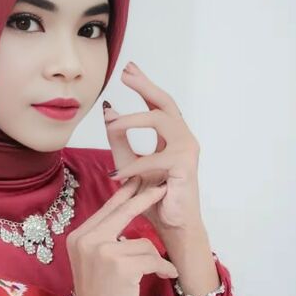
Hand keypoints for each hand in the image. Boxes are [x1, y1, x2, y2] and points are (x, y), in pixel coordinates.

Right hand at [66, 179, 178, 295]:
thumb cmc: (99, 294)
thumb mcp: (94, 259)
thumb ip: (105, 236)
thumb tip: (126, 209)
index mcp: (79, 236)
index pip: (107, 209)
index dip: (125, 193)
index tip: (138, 179)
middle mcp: (88, 240)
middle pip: (124, 211)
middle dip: (146, 198)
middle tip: (162, 188)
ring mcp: (103, 253)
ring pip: (143, 242)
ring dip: (154, 258)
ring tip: (157, 270)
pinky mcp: (121, 267)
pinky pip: (152, 258)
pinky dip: (162, 267)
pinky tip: (165, 275)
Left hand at [103, 62, 203, 235]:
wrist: (172, 225)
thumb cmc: (155, 197)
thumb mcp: (129, 163)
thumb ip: (119, 140)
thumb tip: (108, 111)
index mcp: (171, 136)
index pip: (157, 104)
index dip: (144, 85)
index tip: (128, 69)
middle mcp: (183, 138)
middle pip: (165, 102)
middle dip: (145, 85)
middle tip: (126, 73)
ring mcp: (186, 150)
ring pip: (159, 120)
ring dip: (132, 119)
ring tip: (111, 124)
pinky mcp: (184, 166)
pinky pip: (153, 158)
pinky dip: (132, 166)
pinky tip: (115, 175)